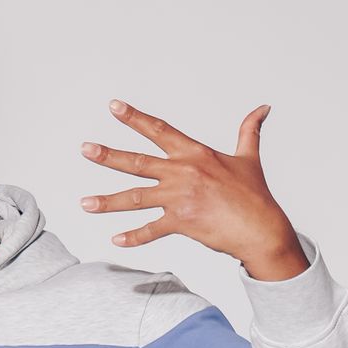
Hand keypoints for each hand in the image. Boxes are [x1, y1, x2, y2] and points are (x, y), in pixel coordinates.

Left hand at [79, 99, 306, 279]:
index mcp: (195, 153)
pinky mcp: (181, 222)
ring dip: (107, 202)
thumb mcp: (249, 157)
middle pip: (137, 161)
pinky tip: (116, 240)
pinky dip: (133, 238)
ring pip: (135, 198)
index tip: (114, 107)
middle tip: (85, 149)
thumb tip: (263, 108)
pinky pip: (150, 231)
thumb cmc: (254, 196)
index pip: (160, 130)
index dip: (135, 117)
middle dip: (108, 155)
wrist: (260, 228)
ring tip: (85, 203)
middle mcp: (183, 172)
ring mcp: (179, 198)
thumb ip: (249, 131)